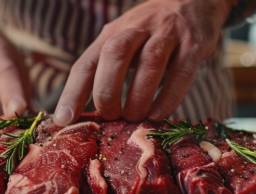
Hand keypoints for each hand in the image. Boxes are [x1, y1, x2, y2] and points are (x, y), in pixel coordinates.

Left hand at [53, 0, 229, 125]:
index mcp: (111, 33)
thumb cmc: (149, 34)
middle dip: (107, 91)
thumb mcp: (122, 43)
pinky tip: (158, 114)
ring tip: (134, 118)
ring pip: (149, 62)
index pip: (85, 63)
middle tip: (110, 116)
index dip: (72, 93)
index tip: (63, 120)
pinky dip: (168, 97)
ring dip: (139, 96)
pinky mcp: (193, 44)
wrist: (192, 1)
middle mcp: (136, 29)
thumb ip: (105, 72)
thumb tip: (83, 114)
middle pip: (115, 55)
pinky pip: (181, 72)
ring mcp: (166, 34)